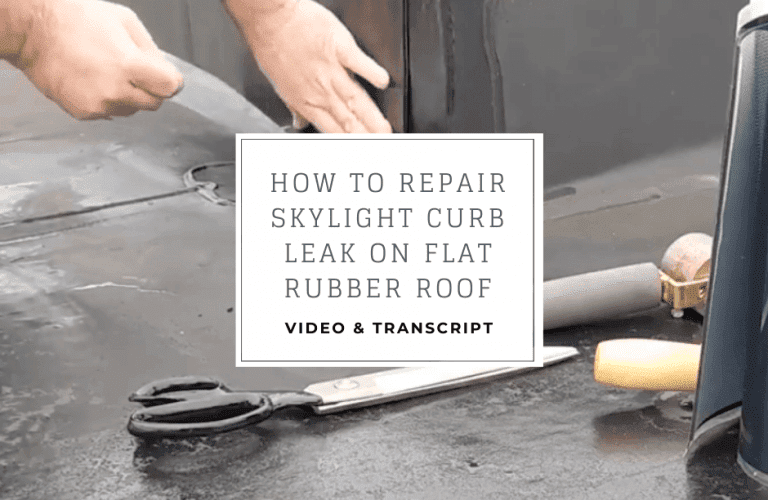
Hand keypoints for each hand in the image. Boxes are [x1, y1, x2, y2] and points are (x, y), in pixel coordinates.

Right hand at [11, 0, 183, 119]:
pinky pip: (109, 113)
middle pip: (154, 103)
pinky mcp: (83, 113)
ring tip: (108, 72)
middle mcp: (115, 90)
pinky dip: (108, 101)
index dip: (171, 81)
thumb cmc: (76, 19)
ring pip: (132, 110)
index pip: (169, 88)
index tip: (167, 77)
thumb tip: (166, 71)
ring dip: (129, 96)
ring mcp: (98, 104)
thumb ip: (151, 50)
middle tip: (136, 72)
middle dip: (151, 89)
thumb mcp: (125, 21)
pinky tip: (93, 81)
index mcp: (128, 65)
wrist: (33, 29)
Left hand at [225, 0, 391, 132]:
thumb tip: (298, 123)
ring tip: (385, 129)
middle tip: (381, 146)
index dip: (347, 145)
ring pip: (355, 98)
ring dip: (371, 116)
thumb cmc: (272, 46)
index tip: (360, 151)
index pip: (331, 131)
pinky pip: (357, 61)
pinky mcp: (338, 46)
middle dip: (365, 136)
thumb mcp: (279, 84)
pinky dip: (370, 72)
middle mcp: (320, 90)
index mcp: (306, 101)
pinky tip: (383, 83)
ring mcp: (330, 69)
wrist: (268, 18)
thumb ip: (295, 106)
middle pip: (347, 120)